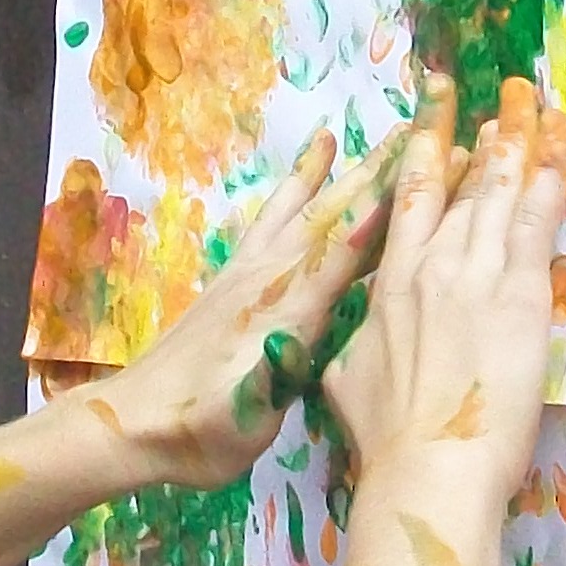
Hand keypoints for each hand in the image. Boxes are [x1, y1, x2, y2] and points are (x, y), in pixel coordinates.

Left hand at [92, 122, 404, 488]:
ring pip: (306, 208)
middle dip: (380, 174)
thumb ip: (276, 374)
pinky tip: (311, 167)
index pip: (346, 247)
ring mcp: (249, 272)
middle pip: (331, 213)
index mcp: (285, 312)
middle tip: (424, 132)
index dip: (389, 207)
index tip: (431, 167)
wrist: (134, 424)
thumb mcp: (247, 416)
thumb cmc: (201, 433)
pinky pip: (274, 216)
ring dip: (346, 171)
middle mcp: (270, 279)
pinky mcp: (234, 276)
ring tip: (378, 135)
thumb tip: (301, 338)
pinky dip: (298, 185)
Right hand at [323, 74, 565, 497]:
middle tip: (505, 93)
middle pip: (464, 180)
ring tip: (539, 104)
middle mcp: (433, 263)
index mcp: (389, 281)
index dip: (426, 147)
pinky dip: (552, 180)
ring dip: (525, 141)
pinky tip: (560, 152)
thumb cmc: (387, 440)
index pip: (410, 195)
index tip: (436, 111)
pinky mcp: (521, 295)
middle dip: (486, 130)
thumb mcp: (347, 378)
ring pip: (504, 188)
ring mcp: (478, 273)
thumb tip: (363, 337)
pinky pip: (541, 220)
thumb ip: (361, 342)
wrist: (427, 469)